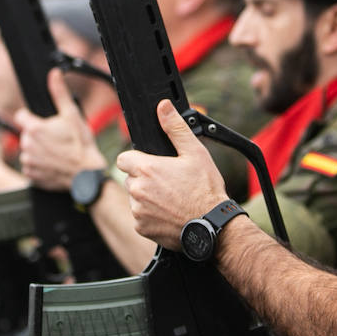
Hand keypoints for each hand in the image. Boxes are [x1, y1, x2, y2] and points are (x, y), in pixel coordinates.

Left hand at [17, 70, 104, 191]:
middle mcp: (26, 145)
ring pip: (28, 150)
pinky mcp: (30, 175)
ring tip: (56, 152)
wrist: (86, 174)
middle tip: (56, 139)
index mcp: (34, 129)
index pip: (21, 116)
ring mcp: (28, 161)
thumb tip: (53, 74)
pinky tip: (53, 163)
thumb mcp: (72, 115)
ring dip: (38, 150)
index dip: (31, 118)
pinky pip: (31, 166)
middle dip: (38, 135)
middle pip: (26, 134)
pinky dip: (39, 165)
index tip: (43, 123)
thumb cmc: (80, 144)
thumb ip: (59, 93)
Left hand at [117, 100, 227, 248]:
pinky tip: (169, 213)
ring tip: (171, 199)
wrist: (212, 226)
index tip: (152, 165)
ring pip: (135, 199)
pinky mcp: (142, 228)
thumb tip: (163, 107)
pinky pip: (140, 218)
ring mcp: (138, 211)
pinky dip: (151, 216)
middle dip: (144, 179)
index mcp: (146, 169)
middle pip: (131, 179)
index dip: (137, 160)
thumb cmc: (205, 190)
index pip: (124, 159)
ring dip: (147, 198)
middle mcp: (137, 190)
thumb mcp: (194, 153)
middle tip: (168, 183)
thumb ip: (175, 128)